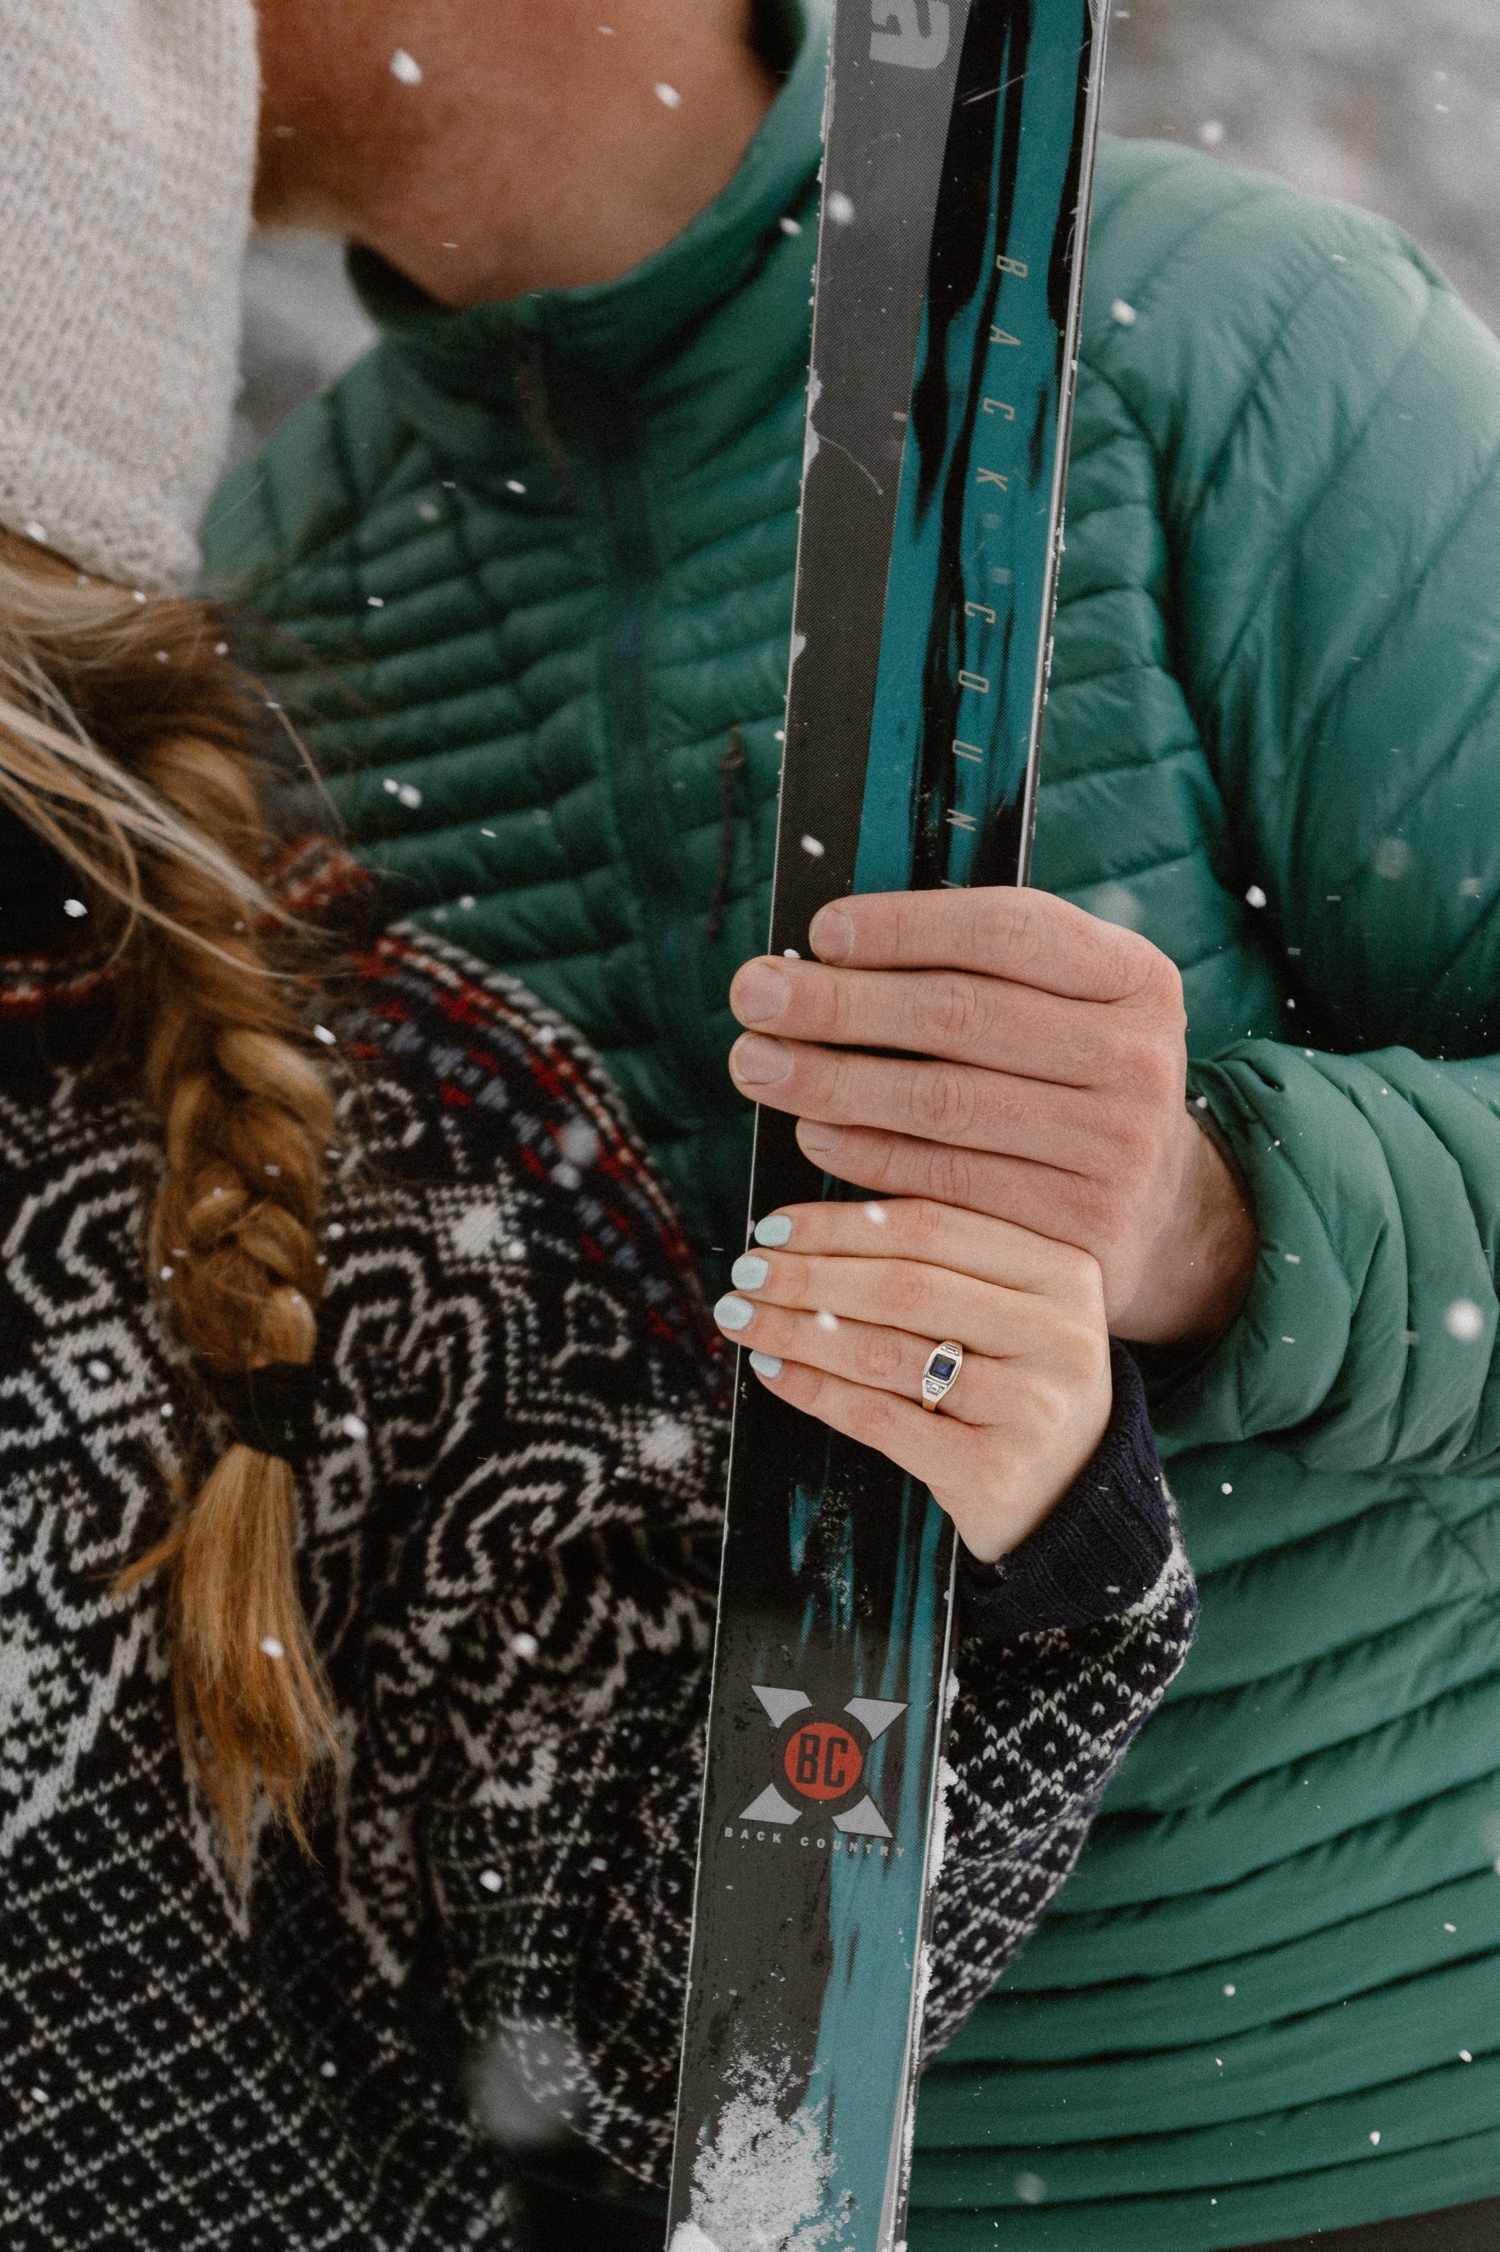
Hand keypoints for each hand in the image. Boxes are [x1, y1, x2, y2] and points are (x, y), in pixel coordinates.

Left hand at [712, 1198, 1110, 1563]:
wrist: (1074, 1503)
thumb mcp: (1010, 1310)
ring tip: (742, 1318)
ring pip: (885, 1352)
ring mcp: (1030, 1406)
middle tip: (746, 1272)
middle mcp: (1059, 1334)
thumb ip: (939, 1262)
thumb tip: (808, 1228)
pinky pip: (879, 1418)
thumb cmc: (1017, 1388)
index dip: (842, 1221)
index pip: (934, 1225)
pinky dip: (815, 1390)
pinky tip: (773, 1371)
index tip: (774, 1225)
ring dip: (796, 1330)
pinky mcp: (992, 1469)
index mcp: (1064, 1271)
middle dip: (808, 1274)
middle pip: (905, 1285)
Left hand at [727, 888, 1257, 1344]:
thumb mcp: (1058, 1010)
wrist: (1154, 1213)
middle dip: (840, 1003)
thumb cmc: (1066, 1084)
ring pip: (943, 1102)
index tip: (821, 933)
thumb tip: (823, 955)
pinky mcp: (1079, 1228)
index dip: (904, 926)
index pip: (1007, 929)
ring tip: (758, 1065)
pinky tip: (812, 1132)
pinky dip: (866, 1155)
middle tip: (753, 995)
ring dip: (832, 1081)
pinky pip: (945, 1182)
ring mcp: (1118, 1148)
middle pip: (962, 1014)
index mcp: (1136, 977)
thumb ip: (970, 972)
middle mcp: (1139, 1058)